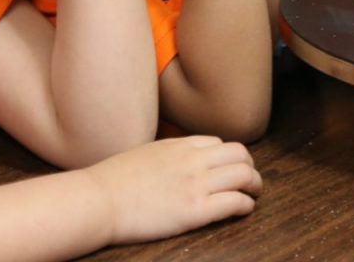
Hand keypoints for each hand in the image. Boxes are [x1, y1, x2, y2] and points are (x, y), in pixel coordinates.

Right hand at [91, 135, 261, 242]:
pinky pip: (235, 202)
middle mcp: (192, 160)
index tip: (229, 170)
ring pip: (245, 175)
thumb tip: (174, 162)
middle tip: (249, 181)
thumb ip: (166, 155)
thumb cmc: (112, 181)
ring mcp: (195, 183)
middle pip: (240, 154)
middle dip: (249, 167)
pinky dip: (246, 205)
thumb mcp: (144, 154)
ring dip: (254, 185)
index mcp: (178, 145)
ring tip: (253, 195)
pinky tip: (243, 210)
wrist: (98, 199)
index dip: (228, 157)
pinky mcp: (195, 210)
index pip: (219, 143)